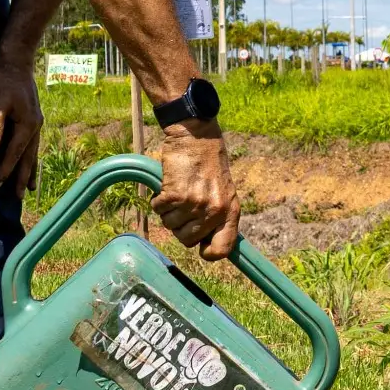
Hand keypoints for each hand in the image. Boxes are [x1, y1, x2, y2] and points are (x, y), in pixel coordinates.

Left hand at [0, 54, 42, 191]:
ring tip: (30, 186)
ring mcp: (36, 121)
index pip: (14, 154)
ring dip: (30, 169)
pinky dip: (29, 155)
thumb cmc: (3, 79)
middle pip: (29, 157)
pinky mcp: (32, 116)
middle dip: (22, 177)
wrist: (16, 59)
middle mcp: (36, 126)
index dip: (4, 170)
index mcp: (28, 125)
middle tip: (19, 196)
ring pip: (33, 151)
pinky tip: (27, 157)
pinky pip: (31, 142)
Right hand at [154, 122, 238, 259]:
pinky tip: (167, 186)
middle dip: (181, 226)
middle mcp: (215, 211)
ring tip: (178, 191)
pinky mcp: (176, 195)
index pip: (223, 249)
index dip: (208, 253)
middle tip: (185, 206)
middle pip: (188, 241)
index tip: (200, 247)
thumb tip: (207, 246)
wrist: (196, 136)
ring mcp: (195, 204)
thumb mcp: (225, 192)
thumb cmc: (209, 164)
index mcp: (230, 212)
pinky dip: (158, 200)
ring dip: (168, 211)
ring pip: (170, 226)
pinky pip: (159, 210)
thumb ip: (219, 217)